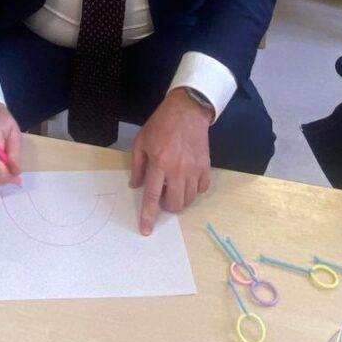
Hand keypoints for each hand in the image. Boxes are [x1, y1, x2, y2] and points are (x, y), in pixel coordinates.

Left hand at [129, 88, 211, 234]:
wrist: (187, 111)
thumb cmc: (161, 125)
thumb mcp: (141, 141)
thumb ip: (137, 166)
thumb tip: (135, 186)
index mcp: (159, 163)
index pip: (152, 195)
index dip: (148, 215)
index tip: (146, 230)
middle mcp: (178, 169)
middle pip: (175, 203)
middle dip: (167, 206)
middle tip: (162, 193)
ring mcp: (194, 169)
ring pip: (189, 199)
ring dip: (180, 199)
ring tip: (174, 186)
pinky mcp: (206, 167)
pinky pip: (202, 190)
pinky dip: (194, 190)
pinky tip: (187, 180)